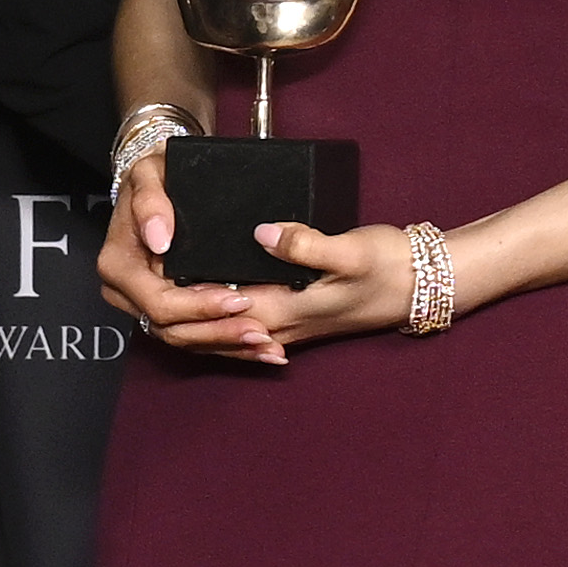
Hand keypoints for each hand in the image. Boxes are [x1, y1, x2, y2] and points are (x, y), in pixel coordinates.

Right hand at [88, 154, 352, 359]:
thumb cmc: (154, 174)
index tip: (238, 299)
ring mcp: (145, 305)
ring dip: (228, 345)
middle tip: (262, 333)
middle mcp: (127, 293)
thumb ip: (150, 203)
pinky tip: (260, 348)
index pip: (159, 302)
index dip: (199, 307)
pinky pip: (195, 335)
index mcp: (119, 266)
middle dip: (220, 333)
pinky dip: (227, 343)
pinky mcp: (166, 311)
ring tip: (269, 347)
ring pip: (186, 340)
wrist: (155, 180)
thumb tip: (158, 241)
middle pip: (173, 329)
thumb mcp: (148, 174)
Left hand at [123, 192, 432, 367]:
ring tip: (158, 285)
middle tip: (142, 274)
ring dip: (187, 315)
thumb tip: (263, 234)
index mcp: (281, 311)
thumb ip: (305, 244)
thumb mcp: (350, 250)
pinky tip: (201, 293)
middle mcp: (276, 326)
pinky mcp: (294, 315)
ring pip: (219, 333)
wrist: (425, 285)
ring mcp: (285, 325)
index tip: (155, 268)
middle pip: (206, 333)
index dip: (178, 299)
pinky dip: (212, 316)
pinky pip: (238, 325)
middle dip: (170, 311)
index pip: (213, 317)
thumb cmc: (391, 266)